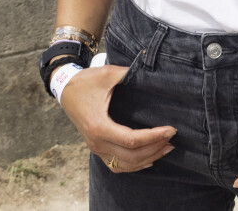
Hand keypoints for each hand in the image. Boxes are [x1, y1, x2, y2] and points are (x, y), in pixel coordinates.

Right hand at [60, 65, 176, 172]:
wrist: (65, 89)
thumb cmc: (86, 81)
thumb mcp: (107, 74)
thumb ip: (128, 74)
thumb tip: (150, 71)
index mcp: (99, 126)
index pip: (132, 140)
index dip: (154, 136)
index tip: (170, 129)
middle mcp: (97, 142)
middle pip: (131, 156)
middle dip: (155, 148)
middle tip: (172, 139)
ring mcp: (96, 148)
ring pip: (125, 164)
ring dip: (147, 158)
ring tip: (165, 149)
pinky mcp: (96, 148)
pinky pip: (116, 165)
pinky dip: (133, 166)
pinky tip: (147, 159)